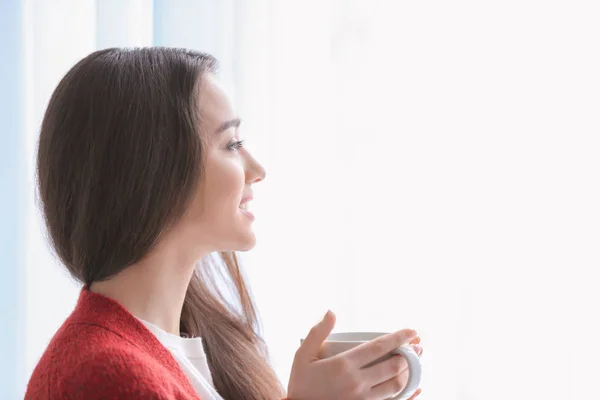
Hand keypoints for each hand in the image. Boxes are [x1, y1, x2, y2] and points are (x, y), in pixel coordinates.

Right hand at [287, 311, 422, 399]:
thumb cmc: (300, 384)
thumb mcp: (302, 356)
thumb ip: (317, 333)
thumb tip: (331, 312)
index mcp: (343, 365)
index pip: (379, 347)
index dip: (398, 338)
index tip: (411, 332)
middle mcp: (356, 382)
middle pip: (393, 367)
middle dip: (408, 356)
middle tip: (415, 349)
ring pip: (395, 387)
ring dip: (408, 374)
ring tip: (411, 365)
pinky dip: (408, 397)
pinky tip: (415, 390)